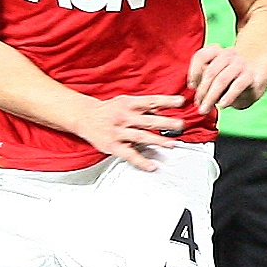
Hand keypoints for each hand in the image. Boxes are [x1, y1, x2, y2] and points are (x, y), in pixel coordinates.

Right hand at [71, 92, 186, 171]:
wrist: (85, 117)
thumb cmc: (109, 109)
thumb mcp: (126, 101)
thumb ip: (144, 106)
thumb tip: (164, 108)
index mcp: (129, 104)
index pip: (151, 101)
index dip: (166, 101)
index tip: (180, 102)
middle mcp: (124, 117)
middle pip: (148, 120)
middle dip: (166, 122)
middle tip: (181, 124)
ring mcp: (119, 132)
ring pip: (141, 136)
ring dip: (158, 141)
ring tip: (172, 144)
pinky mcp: (113, 146)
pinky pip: (129, 154)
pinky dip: (141, 161)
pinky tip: (152, 166)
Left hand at [189, 45, 266, 113]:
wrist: (258, 77)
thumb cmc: (232, 80)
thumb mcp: (218, 76)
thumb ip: (207, 77)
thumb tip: (195, 86)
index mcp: (218, 52)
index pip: (202, 56)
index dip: (194, 71)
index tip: (191, 86)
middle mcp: (229, 55)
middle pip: (211, 71)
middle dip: (202, 90)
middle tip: (198, 105)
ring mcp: (240, 64)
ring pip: (222, 79)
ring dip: (211, 96)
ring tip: (205, 109)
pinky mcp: (250, 75)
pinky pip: (237, 85)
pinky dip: (228, 96)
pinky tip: (222, 105)